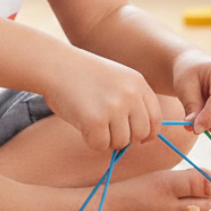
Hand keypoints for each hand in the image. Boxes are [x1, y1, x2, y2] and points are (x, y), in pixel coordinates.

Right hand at [43, 52, 162, 151]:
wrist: (54, 64)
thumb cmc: (82, 75)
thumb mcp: (116, 79)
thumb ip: (132, 102)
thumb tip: (145, 139)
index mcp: (139, 83)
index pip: (155, 120)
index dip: (146, 133)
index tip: (136, 138)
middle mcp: (131, 95)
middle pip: (141, 135)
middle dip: (125, 137)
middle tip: (106, 128)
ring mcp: (114, 107)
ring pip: (121, 143)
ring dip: (105, 139)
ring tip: (90, 120)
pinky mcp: (96, 120)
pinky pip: (100, 146)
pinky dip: (90, 141)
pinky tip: (81, 124)